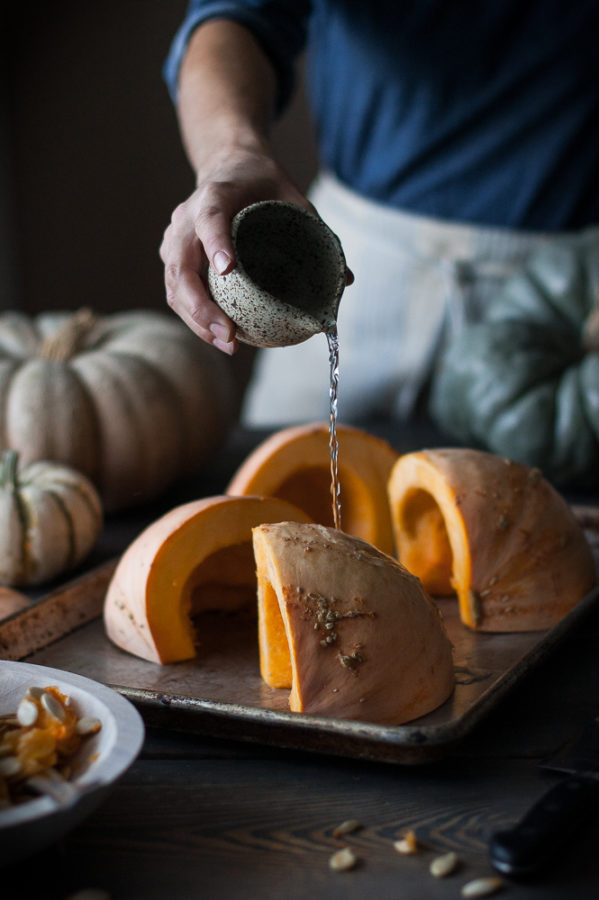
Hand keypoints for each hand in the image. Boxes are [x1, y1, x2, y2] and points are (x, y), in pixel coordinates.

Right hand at [160, 145, 310, 353]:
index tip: (228, 269)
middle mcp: (186, 218)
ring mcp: (174, 239)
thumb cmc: (261, 185)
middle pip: (181, 266)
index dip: (216, 244)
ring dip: (197, 321)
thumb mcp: (292, 198)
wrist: (228, 165)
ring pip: (174, 286)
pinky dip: (194, 317)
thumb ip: (317, 232)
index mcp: (215, 196)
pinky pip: (175, 292)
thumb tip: (345, 279)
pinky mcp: (172, 256)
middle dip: (201, 307)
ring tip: (228, 343)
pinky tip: (219, 336)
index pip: (210, 219)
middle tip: (230, 335)